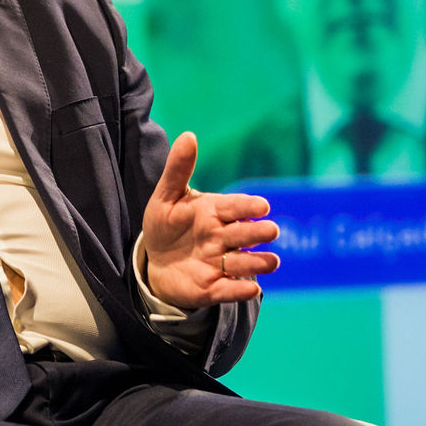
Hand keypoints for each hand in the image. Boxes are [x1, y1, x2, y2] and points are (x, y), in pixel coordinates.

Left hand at [142, 132, 280, 309]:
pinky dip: (240, 291)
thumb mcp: (166, 196)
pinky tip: (251, 290)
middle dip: (257, 233)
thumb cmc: (167, 224)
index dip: (248, 207)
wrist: (156, 260)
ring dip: (258, 263)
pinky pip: (229, 290)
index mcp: (215, 212)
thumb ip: (178, 169)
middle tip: (268, 230)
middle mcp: (224, 238)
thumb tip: (188, 135)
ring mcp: (220, 264)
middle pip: (246, 235)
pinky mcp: (213, 288)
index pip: (237, 207)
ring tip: (270, 262)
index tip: (261, 206)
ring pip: (246, 264)